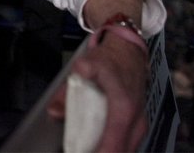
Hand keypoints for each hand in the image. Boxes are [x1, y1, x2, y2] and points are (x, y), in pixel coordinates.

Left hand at [48, 35, 148, 151]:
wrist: (129, 51)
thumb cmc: (111, 59)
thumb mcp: (85, 67)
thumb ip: (67, 91)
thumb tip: (54, 111)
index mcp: (124, 111)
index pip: (112, 147)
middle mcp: (136, 122)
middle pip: (120, 152)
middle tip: (79, 149)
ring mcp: (139, 125)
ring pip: (125, 150)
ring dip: (107, 150)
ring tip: (84, 148)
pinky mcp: (137, 125)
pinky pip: (127, 145)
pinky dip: (112, 147)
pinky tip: (98, 145)